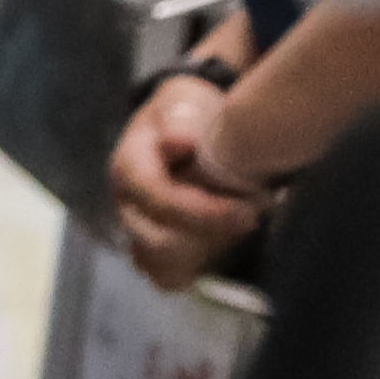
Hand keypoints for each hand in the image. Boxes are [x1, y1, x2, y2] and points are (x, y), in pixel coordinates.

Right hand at [111, 67, 271, 292]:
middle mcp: (125, 206)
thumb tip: (178, 141)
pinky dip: (197, 269)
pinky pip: (167, 277)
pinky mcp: (150, 250)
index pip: (160, 201)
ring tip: (239, 231)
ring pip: (164, 266)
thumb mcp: (184, 101)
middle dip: (212, 234)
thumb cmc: (186, 113)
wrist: (183, 127)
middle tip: (254, 217)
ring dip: (208, 254)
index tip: (249, 210)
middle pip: (160, 241)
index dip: (205, 212)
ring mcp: (135, 231)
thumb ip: (181, 119)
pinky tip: (223, 247)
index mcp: (128, 167)